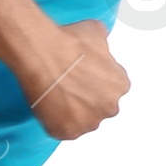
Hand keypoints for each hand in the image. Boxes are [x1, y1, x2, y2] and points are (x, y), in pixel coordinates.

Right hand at [22, 19, 129, 139]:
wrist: (45, 54)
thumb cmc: (69, 43)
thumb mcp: (97, 32)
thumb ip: (103, 45)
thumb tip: (100, 43)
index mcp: (120, 86)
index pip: (111, 89)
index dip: (95, 83)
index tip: (82, 78)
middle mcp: (110, 108)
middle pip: (99, 107)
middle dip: (86, 100)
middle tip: (68, 87)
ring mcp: (88, 123)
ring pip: (82, 121)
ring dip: (72, 112)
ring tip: (55, 96)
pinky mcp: (67, 133)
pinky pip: (62, 130)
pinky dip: (55, 122)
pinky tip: (48, 106)